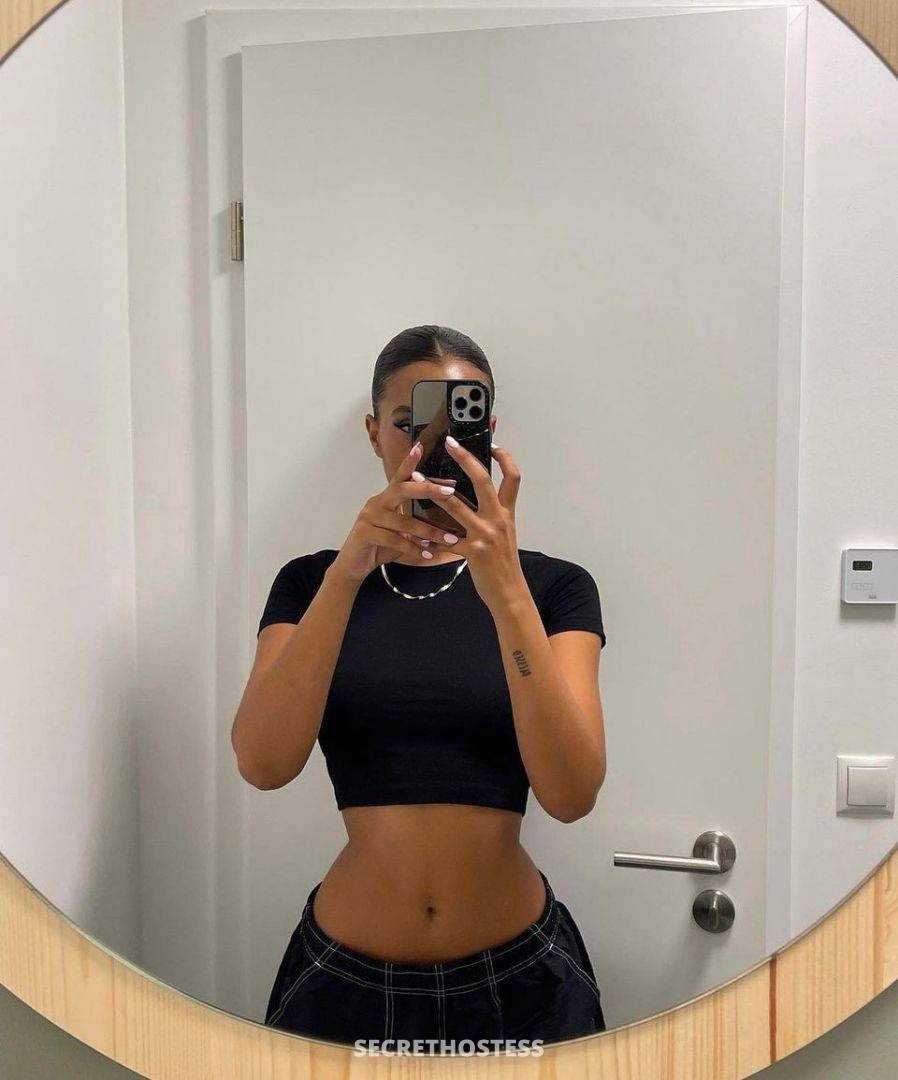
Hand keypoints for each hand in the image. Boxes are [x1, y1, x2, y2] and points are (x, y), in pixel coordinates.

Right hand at [330, 441, 459, 583]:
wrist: (354, 565)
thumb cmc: (381, 545)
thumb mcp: (401, 530)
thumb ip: (416, 520)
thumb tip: (445, 516)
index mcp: (386, 497)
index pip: (400, 476)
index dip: (410, 461)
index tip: (422, 447)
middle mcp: (376, 502)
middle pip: (402, 489)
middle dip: (428, 488)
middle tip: (450, 491)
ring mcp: (368, 517)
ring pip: (403, 521)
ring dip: (428, 531)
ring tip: (449, 539)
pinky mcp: (364, 533)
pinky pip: (394, 539)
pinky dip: (414, 549)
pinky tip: (427, 555)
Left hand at [431, 435, 527, 611]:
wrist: (509, 592)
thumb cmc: (503, 562)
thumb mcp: (504, 533)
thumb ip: (493, 514)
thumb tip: (478, 498)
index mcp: (506, 512)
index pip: (513, 478)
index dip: (505, 458)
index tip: (493, 444)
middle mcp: (497, 519)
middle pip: (482, 480)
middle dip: (465, 458)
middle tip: (449, 442)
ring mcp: (485, 534)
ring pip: (456, 506)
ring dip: (432, 491)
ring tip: (414, 478)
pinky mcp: (472, 551)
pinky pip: (445, 539)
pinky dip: (429, 536)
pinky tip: (414, 533)